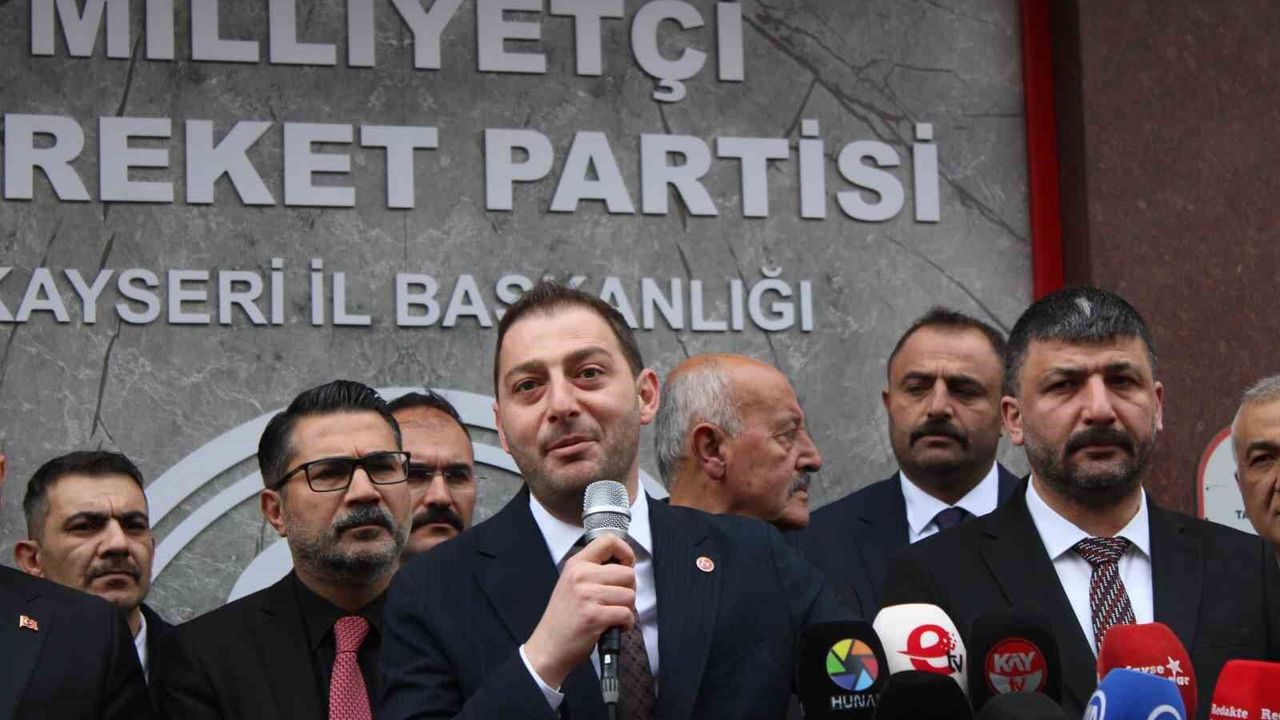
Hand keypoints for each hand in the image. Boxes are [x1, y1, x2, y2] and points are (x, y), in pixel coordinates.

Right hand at [524, 533, 636, 688]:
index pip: (609, 540)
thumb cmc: (564, 618)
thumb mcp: (572, 583)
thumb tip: (626, 565)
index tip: (626, 565)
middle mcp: (581, 575)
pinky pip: (627, 614)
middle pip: (627, 573)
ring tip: (611, 615)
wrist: (548, 647)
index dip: (626, 552)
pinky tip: (613, 627)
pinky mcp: (594, 616)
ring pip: (630, 595)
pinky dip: (625, 624)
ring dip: (627, 609)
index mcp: (576, 564)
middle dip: (628, 590)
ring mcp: (587, 595)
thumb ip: (594, 571)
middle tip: (615, 602)